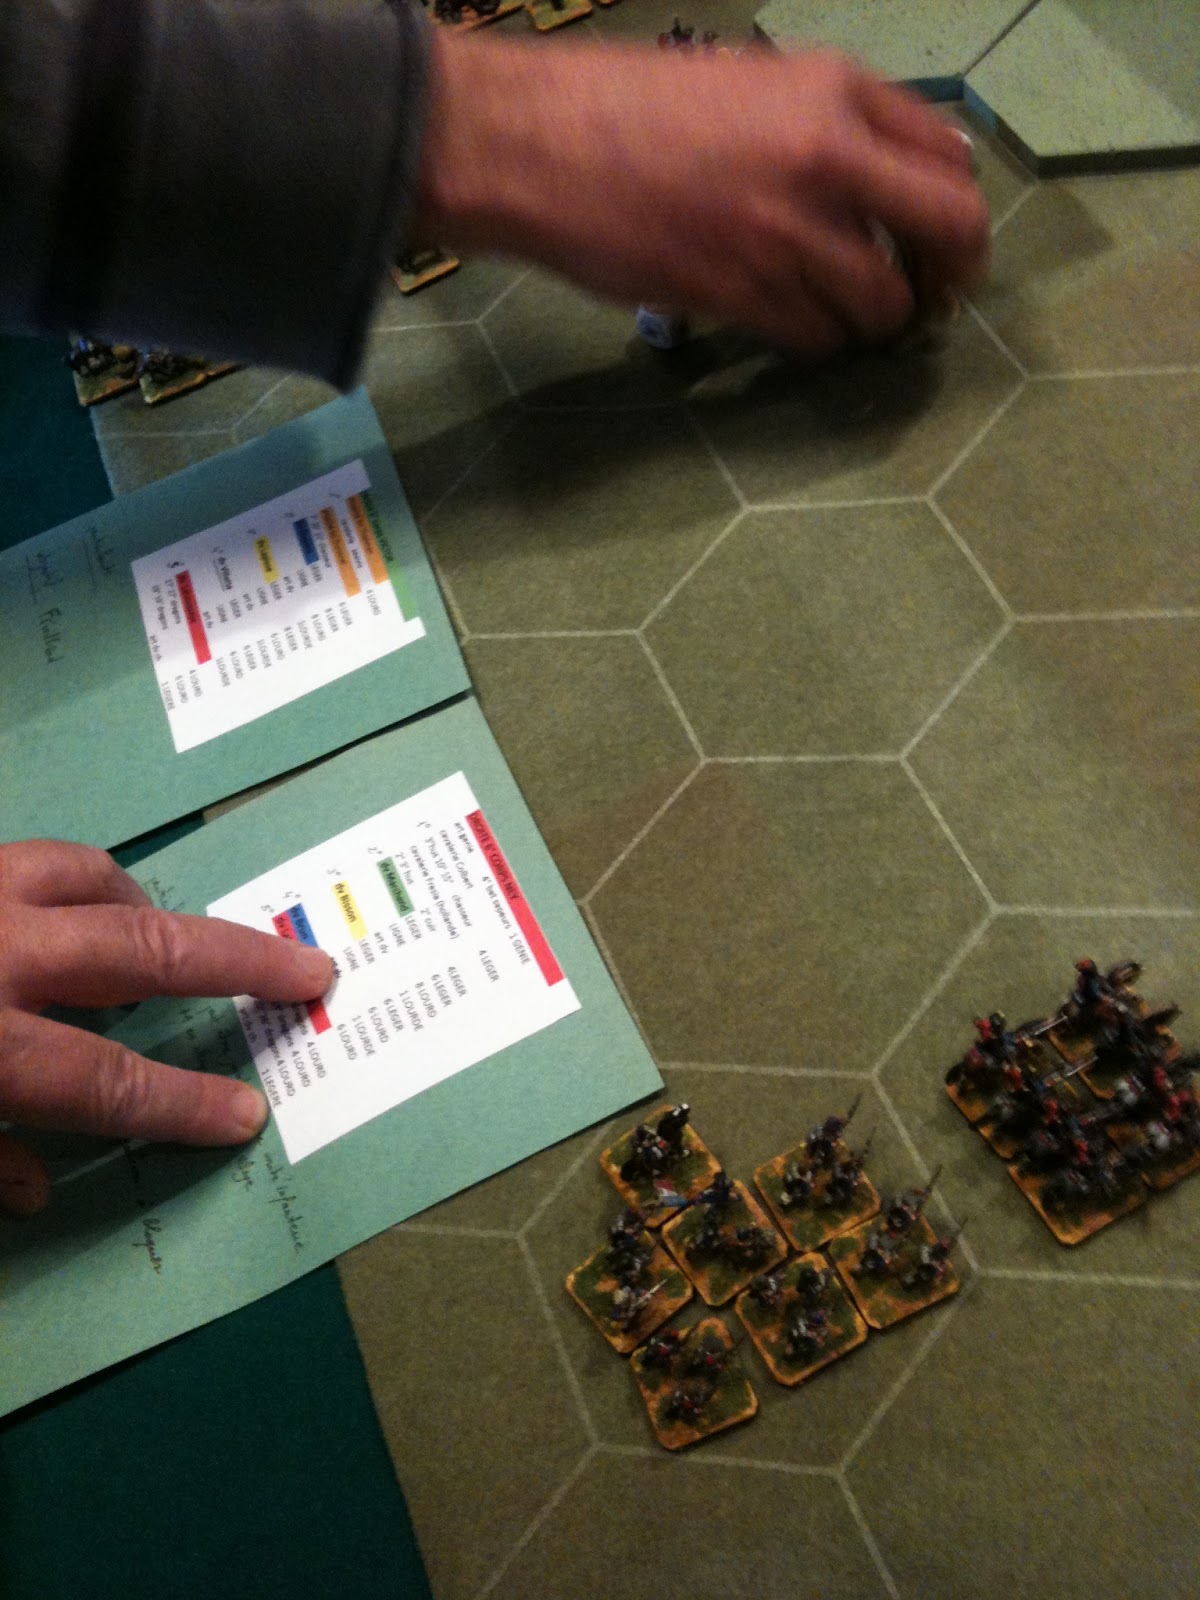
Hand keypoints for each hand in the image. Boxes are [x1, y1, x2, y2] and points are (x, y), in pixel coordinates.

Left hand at [0, 840, 332, 1216]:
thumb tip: (36, 1187)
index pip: (104, 1082)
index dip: (182, 1104)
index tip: (245, 1115)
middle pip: (140, 949)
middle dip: (237, 962)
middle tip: (307, 972)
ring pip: (83, 876)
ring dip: (139, 907)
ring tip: (161, 933)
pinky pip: (27, 859)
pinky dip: (65, 886)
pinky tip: (64, 920)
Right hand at [415, 36, 988, 356]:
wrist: (540, 145)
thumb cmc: (629, 107)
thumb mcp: (749, 84)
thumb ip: (827, 124)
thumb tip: (887, 177)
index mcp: (835, 91)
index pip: (948, 157)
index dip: (952, 211)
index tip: (935, 243)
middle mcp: (831, 158)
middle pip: (950, 231)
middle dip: (947, 276)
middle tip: (923, 298)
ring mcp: (789, 235)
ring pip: (881, 306)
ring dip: (868, 321)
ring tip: (834, 313)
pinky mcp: (745, 297)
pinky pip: (815, 339)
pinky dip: (811, 340)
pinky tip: (783, 322)